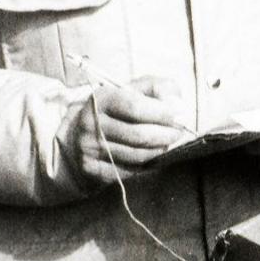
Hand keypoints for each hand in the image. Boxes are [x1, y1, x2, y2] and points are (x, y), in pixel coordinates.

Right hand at [62, 74, 191, 187]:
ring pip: (136, 156)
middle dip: (166, 135)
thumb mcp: (133, 90)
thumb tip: (177, 105)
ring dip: (158, 151)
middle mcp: (91, 123)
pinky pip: (128, 172)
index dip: (162, 112)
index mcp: (102, 98)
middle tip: (178, 133)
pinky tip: (150, 157)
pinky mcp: (91, 168)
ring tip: (165, 144)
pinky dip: (145, 166)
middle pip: (138, 135)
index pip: (135, 106)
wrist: (80, 132)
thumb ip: (158, 88)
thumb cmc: (117, 109)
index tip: (179, 114)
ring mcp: (89, 148)